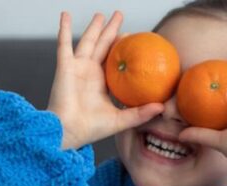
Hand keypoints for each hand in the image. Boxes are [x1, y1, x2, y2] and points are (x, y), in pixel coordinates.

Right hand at [46, 11, 163, 149]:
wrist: (70, 131)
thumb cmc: (92, 129)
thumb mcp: (122, 120)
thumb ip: (140, 113)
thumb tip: (162, 108)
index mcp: (102, 83)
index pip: (115, 61)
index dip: (123, 48)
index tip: (133, 37)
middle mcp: (90, 73)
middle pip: (103, 46)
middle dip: (111, 31)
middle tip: (119, 16)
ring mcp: (77, 68)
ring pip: (88, 41)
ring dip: (94, 27)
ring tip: (101, 14)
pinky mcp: (65, 66)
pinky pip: (64, 44)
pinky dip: (64, 29)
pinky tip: (65, 15)